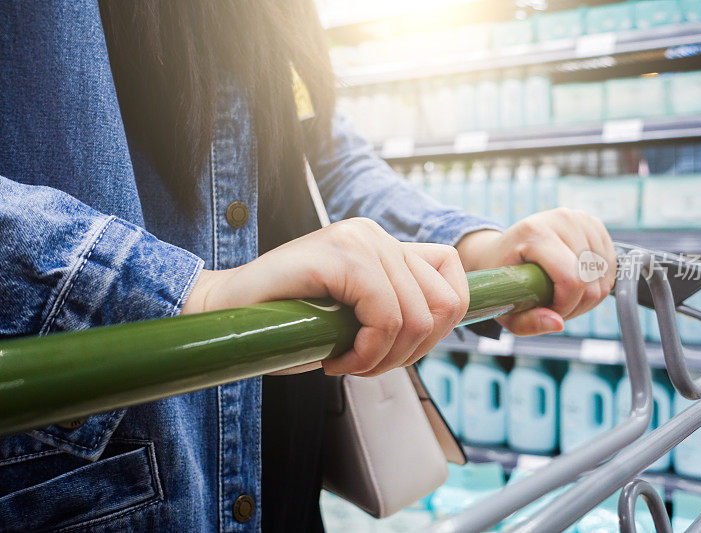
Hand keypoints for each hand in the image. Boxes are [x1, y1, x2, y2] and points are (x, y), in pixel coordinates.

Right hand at [182, 218, 468, 375]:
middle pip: (444, 303)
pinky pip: (385, 316)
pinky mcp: (339, 253)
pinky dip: (366, 353)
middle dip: (411, 352)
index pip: (453, 279)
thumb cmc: (286, 323)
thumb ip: (394, 311)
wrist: (224, 313)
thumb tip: (439, 327)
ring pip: (416, 315)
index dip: (440, 328)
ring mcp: (359, 239)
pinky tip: (336, 359)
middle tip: (366, 364)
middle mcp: (376, 235)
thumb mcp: (355, 318)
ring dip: (384, 358)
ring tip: (346, 362)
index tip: (400, 353)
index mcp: (385, 246)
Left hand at [455, 208, 615, 335]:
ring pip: (605, 277)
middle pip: (591, 282)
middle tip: (553, 306)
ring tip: (561, 295)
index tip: (548, 311)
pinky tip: (575, 282)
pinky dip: (597, 284)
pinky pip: (610, 267)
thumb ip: (528, 322)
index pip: (571, 279)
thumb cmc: (501, 280)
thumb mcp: (504, 307)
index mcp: (534, 233)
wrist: (500, 251)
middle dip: (576, 305)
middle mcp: (561, 219)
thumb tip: (559, 325)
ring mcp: (580, 218)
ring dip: (587, 297)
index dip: (565, 306)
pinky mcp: (594, 223)